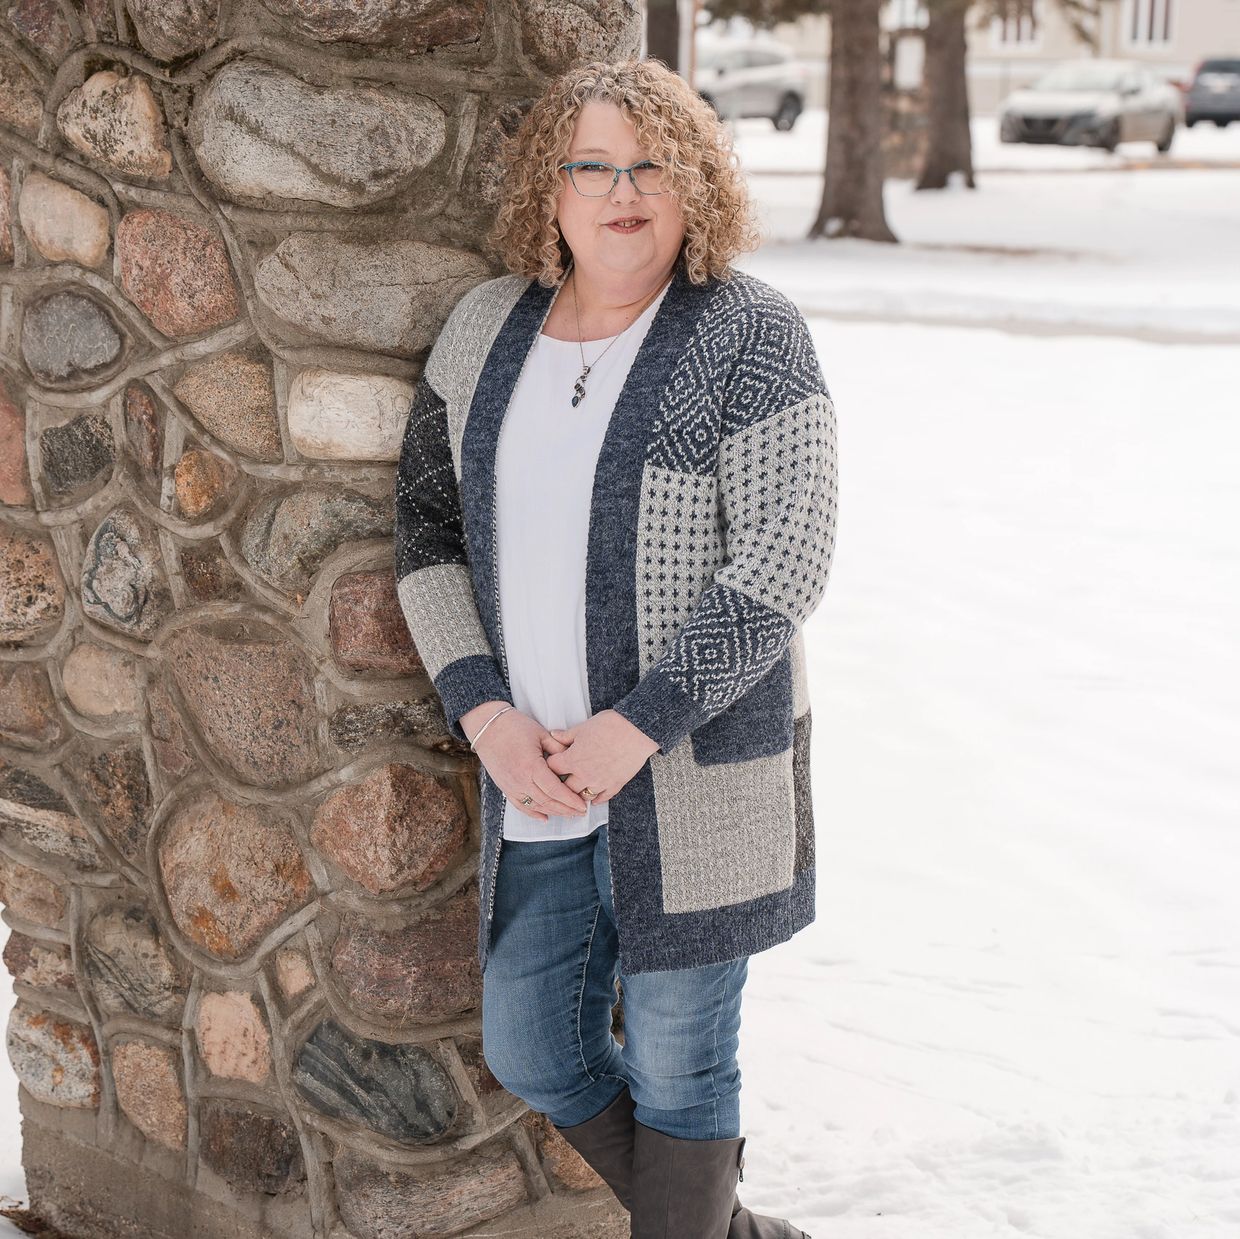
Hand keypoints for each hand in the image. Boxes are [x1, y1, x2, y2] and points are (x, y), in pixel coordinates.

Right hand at [460, 700, 591, 822]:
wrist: (488, 727)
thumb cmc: (515, 727)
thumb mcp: (541, 734)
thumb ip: (559, 748)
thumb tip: (574, 759)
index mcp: (532, 767)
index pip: (555, 790)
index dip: (570, 800)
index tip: (583, 805)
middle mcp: (521, 781)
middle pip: (548, 802)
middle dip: (566, 809)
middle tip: (581, 811)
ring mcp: (511, 786)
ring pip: (536, 806)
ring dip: (553, 812)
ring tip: (568, 814)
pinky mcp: (505, 788)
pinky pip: (521, 806)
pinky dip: (533, 813)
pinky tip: (545, 817)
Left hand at [543, 709, 659, 805]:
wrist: (637, 730)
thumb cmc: (610, 725)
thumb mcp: (583, 727)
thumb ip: (566, 735)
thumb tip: (553, 735)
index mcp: (573, 759)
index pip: (552, 768)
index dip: (550, 764)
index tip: (553, 761)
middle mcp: (584, 775)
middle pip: (564, 788)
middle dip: (562, 783)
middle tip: (563, 778)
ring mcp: (600, 782)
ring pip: (582, 797)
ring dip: (578, 793)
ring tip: (577, 788)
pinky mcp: (615, 785)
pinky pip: (601, 799)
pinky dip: (596, 798)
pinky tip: (593, 796)